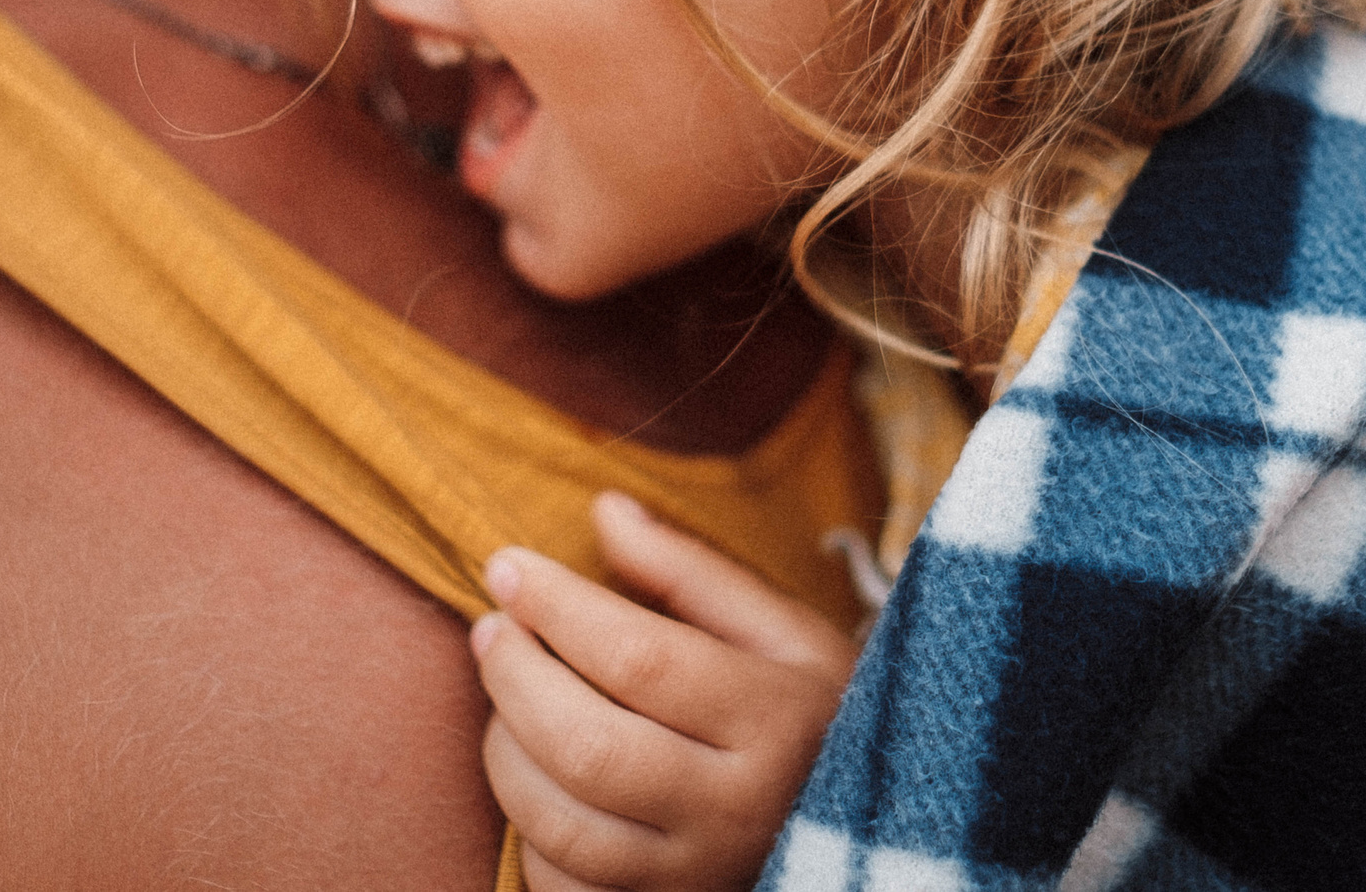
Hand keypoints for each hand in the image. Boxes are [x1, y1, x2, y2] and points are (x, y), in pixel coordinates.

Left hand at [471, 492, 858, 891]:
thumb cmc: (815, 713)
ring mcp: (698, 876)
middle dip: (515, 677)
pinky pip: (564, 887)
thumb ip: (690, 571)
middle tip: (491, 627)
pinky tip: (536, 776)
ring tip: (503, 698)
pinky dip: (528, 831)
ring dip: (505, 751)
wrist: (874, 831)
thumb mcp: (782, 631)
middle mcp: (740, 809)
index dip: (555, 605)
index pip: (638, 656)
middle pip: (587, 746)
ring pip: (562, 825)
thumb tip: (603, 510)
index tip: (507, 564)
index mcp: (777, 719)